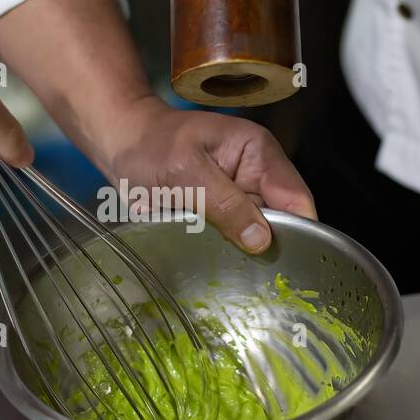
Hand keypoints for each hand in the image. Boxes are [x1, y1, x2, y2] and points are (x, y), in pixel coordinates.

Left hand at [104, 96, 315, 252]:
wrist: (120, 144)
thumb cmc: (149, 145)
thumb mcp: (185, 172)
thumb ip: (225, 204)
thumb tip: (261, 240)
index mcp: (258, 153)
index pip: (296, 198)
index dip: (299, 232)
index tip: (286, 264)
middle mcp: (257, 175)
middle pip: (283, 222)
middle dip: (270, 248)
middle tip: (252, 276)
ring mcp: (240, 196)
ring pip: (259, 236)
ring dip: (244, 253)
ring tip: (226, 268)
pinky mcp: (223, 214)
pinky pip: (235, 240)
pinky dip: (227, 252)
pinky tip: (213, 261)